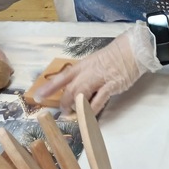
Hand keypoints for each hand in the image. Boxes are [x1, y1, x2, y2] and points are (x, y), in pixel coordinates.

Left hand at [35, 22, 162, 113]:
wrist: (131, 51)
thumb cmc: (113, 57)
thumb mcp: (94, 63)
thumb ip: (84, 74)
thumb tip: (75, 89)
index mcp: (82, 66)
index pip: (61, 77)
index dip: (49, 87)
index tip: (38, 96)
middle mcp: (87, 72)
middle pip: (69, 89)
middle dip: (63, 102)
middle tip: (62, 111)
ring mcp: (99, 79)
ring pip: (80, 95)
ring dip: (75, 107)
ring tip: (73, 115)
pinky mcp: (111, 86)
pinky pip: (98, 101)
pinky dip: (91, 111)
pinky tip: (88, 117)